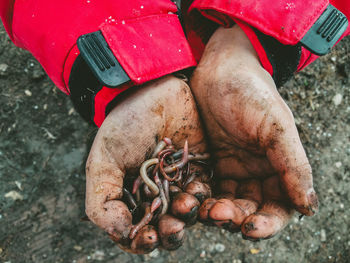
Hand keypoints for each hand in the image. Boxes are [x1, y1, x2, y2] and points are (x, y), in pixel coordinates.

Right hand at [85, 76, 206, 252]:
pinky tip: (195, 191)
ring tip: (184, 206)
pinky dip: (202, 199)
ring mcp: (178, 183)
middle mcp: (155, 195)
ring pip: (186, 214)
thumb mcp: (103, 162)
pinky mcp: (199, 170)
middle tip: (171, 228)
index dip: (139, 240)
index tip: (145, 237)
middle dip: (168, 233)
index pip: (134, 231)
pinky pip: (205, 193)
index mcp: (130, 197)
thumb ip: (102, 200)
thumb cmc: (125, 126)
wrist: (154, 91)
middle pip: (163, 228)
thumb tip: (120, 233)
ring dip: (186, 217)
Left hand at [190, 25, 317, 239]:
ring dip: (215, 211)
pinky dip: (199, 196)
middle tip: (218, 215)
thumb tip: (309, 207)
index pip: (279, 207)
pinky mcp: (210, 162)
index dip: (268, 223)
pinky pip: (206, 187)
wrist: (218, 69)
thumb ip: (293, 165)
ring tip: (203, 209)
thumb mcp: (276, 126)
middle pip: (249, 209)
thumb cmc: (251, 92)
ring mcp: (232, 168)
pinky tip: (190, 197)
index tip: (249, 228)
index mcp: (279, 167)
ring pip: (225, 202)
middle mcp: (257, 172)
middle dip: (235, 218)